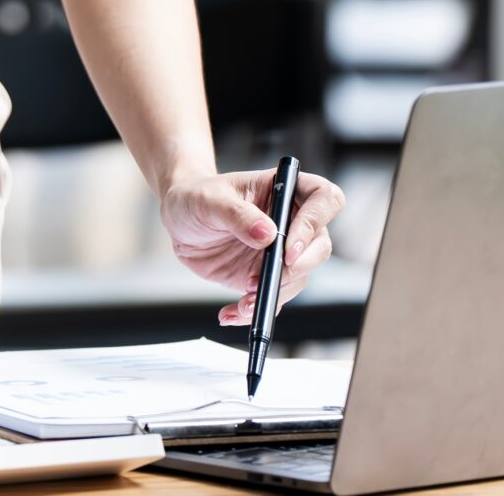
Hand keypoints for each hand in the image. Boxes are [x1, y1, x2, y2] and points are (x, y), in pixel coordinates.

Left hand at [156, 167, 345, 326]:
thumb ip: (236, 214)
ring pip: (299, 276)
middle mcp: (291, 221)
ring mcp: (281, 251)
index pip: (324, 198)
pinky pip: (273, 297)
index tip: (289, 246)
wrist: (180, 220)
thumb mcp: (208, 200)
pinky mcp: (267, 274)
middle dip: (299, 266)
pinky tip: (232, 313)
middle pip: (320, 245)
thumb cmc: (196, 197)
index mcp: (283, 190)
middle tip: (267, 277)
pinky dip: (255, 310)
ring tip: (244, 300)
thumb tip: (267, 234)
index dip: (315, 222)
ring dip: (275, 292)